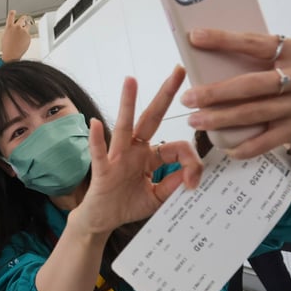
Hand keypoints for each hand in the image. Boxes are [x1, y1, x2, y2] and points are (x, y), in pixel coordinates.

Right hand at [1, 10, 31, 61]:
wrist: (12, 55)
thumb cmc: (7, 47)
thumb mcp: (4, 36)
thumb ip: (9, 30)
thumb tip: (12, 29)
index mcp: (9, 27)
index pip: (11, 15)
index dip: (13, 12)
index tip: (14, 11)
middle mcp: (17, 27)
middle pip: (23, 18)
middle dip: (23, 18)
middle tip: (24, 19)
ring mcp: (24, 31)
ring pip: (27, 26)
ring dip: (26, 27)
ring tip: (23, 34)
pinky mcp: (28, 36)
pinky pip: (28, 34)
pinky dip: (26, 37)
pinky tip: (22, 42)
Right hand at [70, 67, 202, 235]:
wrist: (101, 220)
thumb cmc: (126, 205)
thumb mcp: (158, 197)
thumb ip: (173, 184)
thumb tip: (191, 175)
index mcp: (149, 155)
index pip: (176, 147)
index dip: (190, 163)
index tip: (194, 182)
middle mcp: (134, 151)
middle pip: (151, 118)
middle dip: (165, 94)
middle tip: (178, 70)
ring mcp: (117, 158)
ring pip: (124, 127)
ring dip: (127, 104)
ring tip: (131, 81)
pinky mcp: (102, 171)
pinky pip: (99, 153)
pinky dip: (96, 139)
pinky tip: (95, 124)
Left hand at [180, 29, 290, 163]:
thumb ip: (271, 55)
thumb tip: (220, 52)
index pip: (257, 42)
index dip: (224, 40)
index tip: (195, 38)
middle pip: (251, 84)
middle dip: (215, 92)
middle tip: (188, 97)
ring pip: (254, 113)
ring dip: (221, 119)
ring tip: (196, 121)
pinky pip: (267, 140)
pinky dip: (245, 146)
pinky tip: (226, 147)